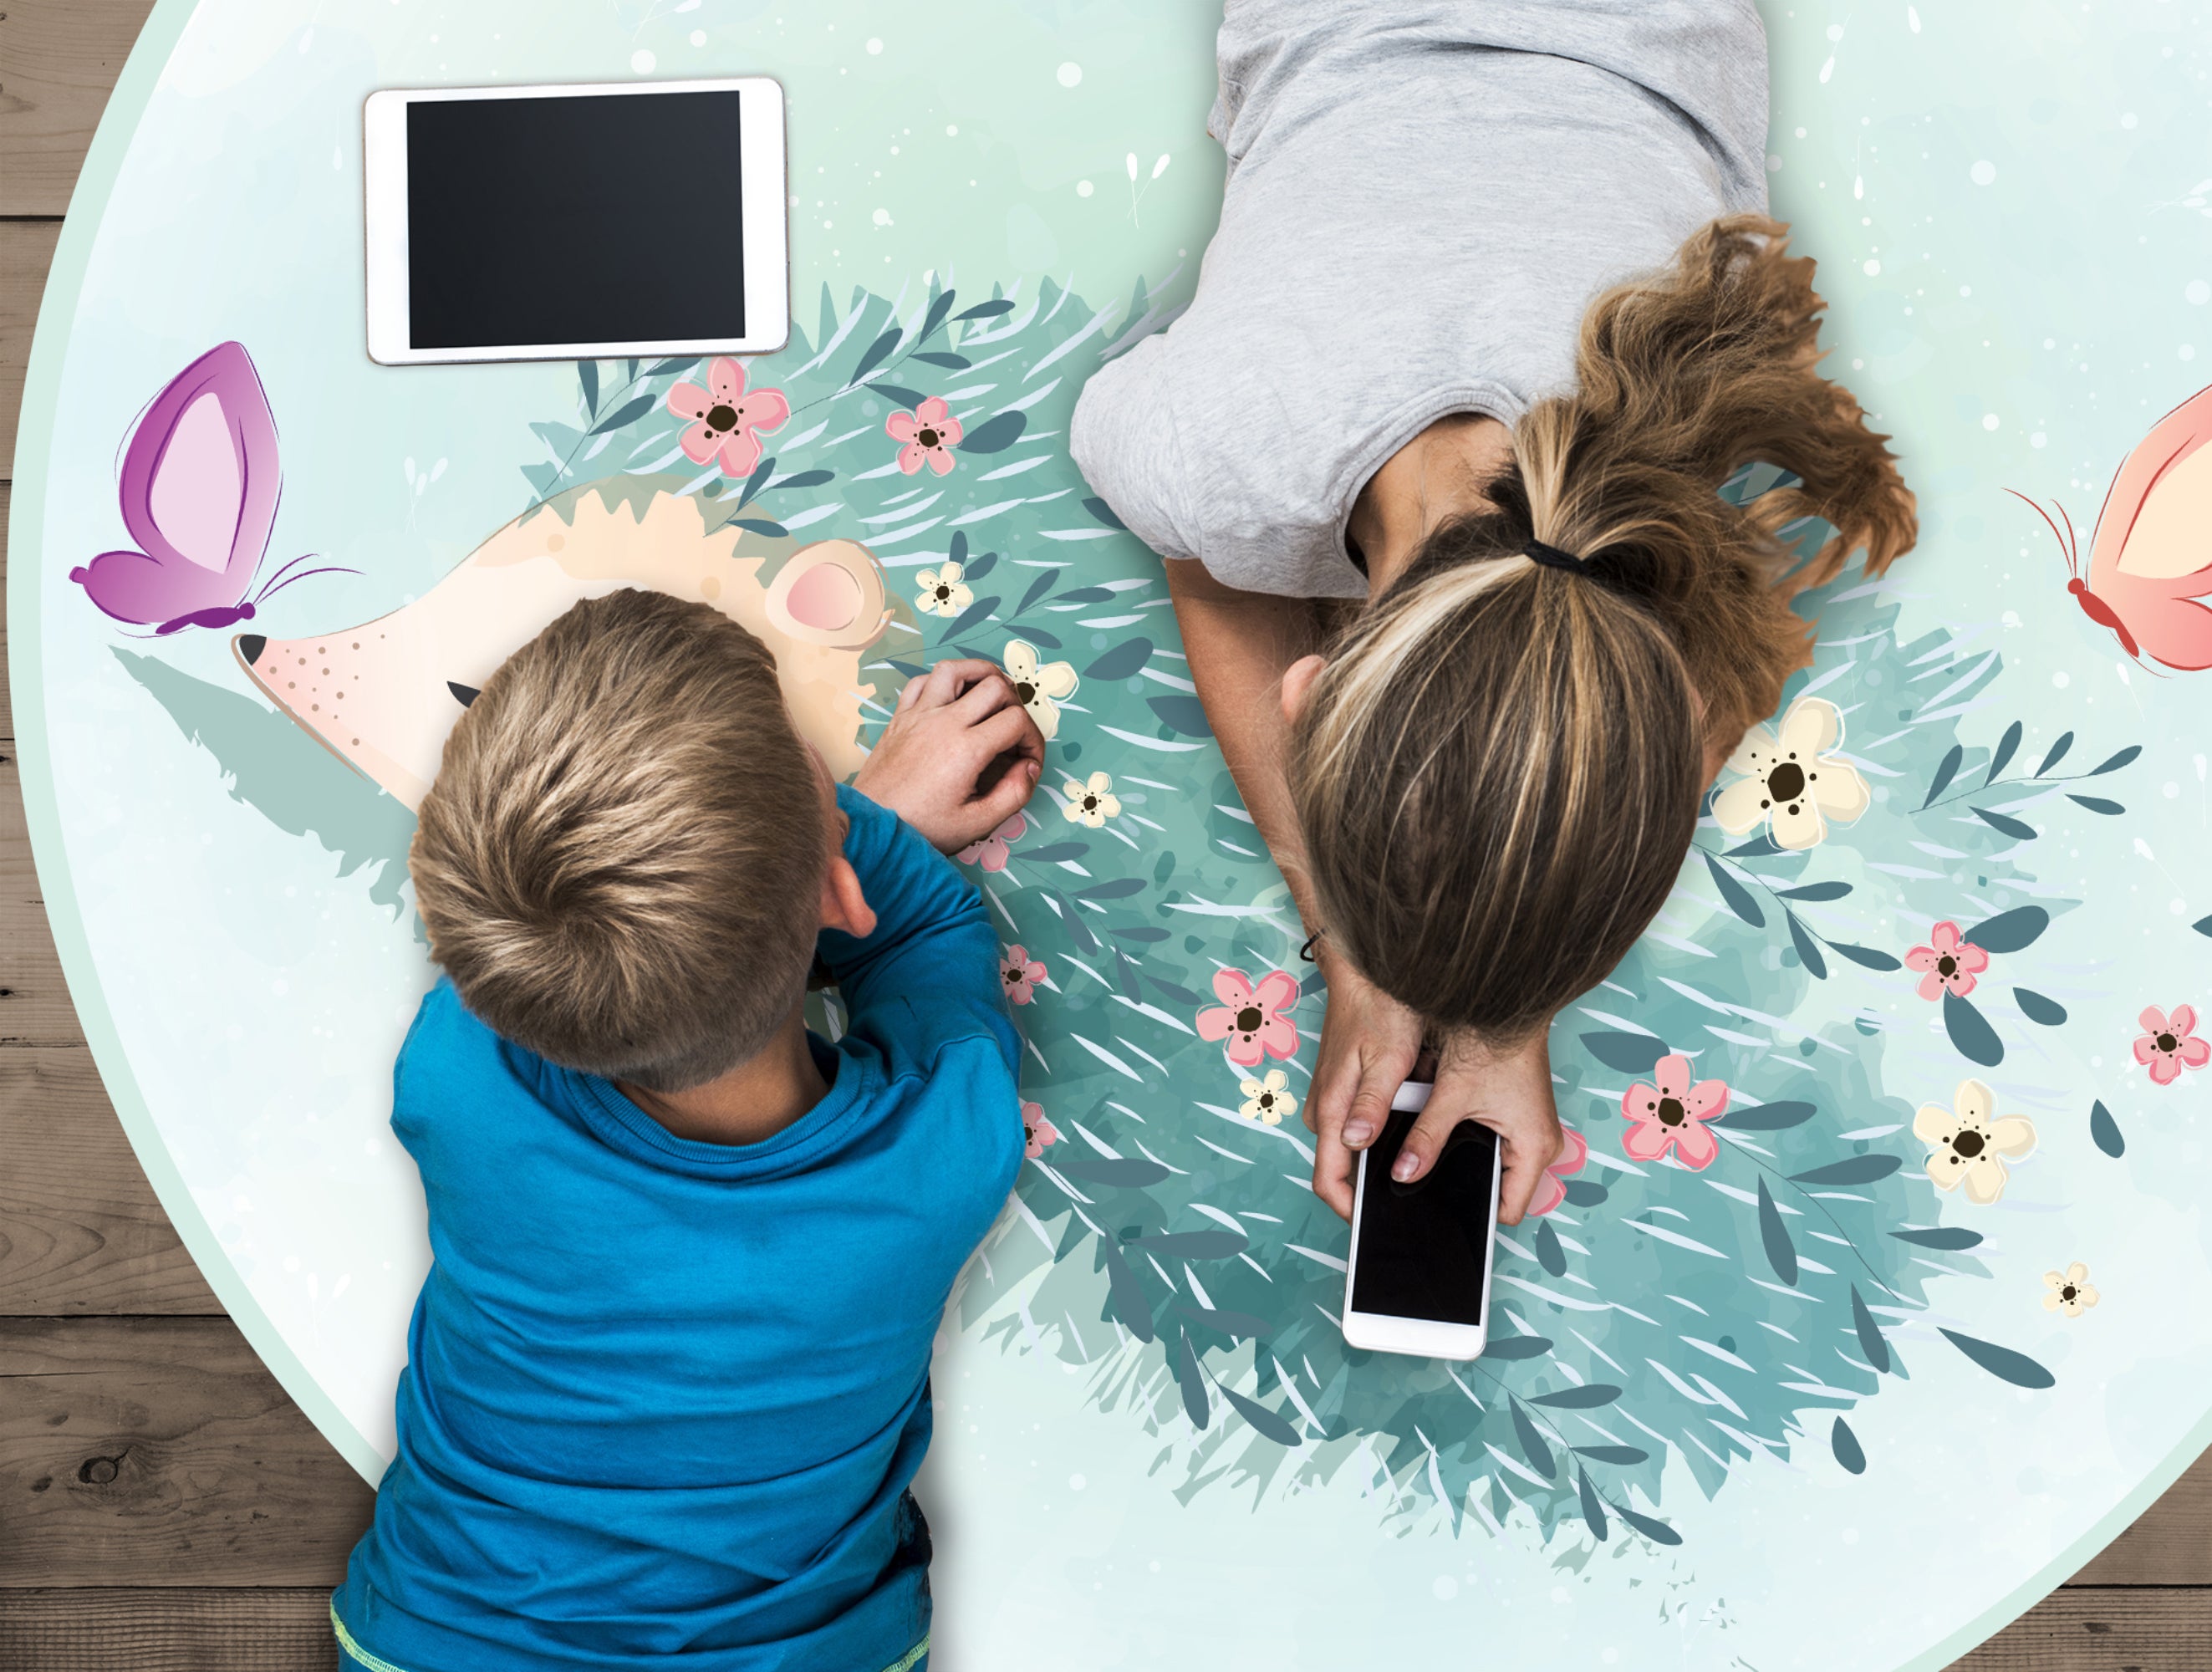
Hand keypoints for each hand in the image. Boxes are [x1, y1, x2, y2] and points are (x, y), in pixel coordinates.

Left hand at [851, 659, 1044, 851]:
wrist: (871, 825)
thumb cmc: (918, 827)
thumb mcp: (976, 824)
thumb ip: (1013, 795)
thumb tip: (1030, 768)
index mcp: (965, 750)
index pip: (1016, 722)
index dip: (1033, 739)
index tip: (1028, 758)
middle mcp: (943, 724)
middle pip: (995, 687)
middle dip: (1016, 704)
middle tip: (1014, 729)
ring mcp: (918, 716)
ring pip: (955, 669)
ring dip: (980, 674)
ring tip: (991, 693)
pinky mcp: (900, 717)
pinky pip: (921, 681)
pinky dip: (942, 681)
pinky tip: (951, 699)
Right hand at [1303, 946, 1423, 1219]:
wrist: (1366, 970)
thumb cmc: (1379, 1008)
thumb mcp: (1388, 1058)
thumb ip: (1371, 1104)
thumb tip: (1355, 1144)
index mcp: (1332, 1110)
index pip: (1328, 1181)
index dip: (1350, 1211)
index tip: (1377, 1227)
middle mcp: (1325, 1110)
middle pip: (1341, 1169)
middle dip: (1372, 1186)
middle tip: (1415, 1194)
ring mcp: (1332, 1099)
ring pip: (1352, 1147)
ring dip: (1379, 1156)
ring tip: (1418, 1157)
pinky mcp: (1343, 1088)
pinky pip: (1357, 1125)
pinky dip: (1380, 1133)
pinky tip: (1409, 1125)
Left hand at [1397, 1029, 1565, 1226]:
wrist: (1506, 1000)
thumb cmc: (1493, 1041)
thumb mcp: (1451, 1095)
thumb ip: (1426, 1139)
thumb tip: (1404, 1174)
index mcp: (1534, 1148)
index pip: (1505, 1210)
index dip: (1471, 1213)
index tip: (1438, 1211)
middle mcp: (1539, 1143)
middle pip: (1498, 1188)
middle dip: (1463, 1186)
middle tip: (1426, 1183)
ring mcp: (1530, 1129)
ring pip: (1492, 1164)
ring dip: (1466, 1158)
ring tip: (1435, 1150)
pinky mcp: (1518, 1114)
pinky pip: (1494, 1141)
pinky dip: (1470, 1137)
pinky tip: (1447, 1127)